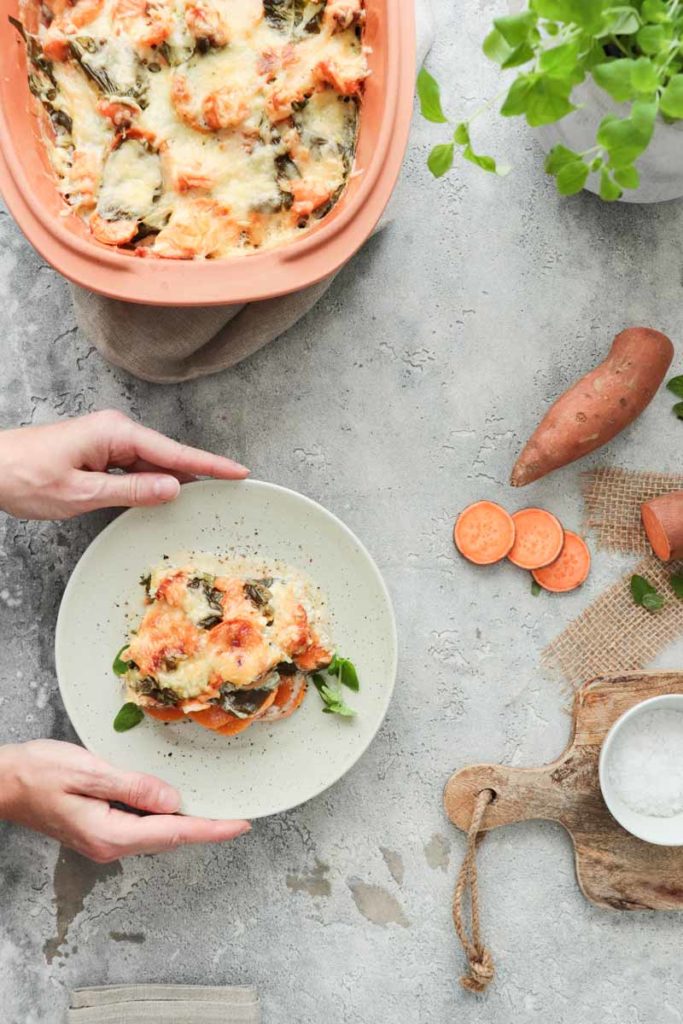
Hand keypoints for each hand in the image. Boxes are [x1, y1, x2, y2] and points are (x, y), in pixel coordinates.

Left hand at [0, 410, 248, 519]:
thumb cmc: (23, 477)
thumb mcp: (80, 493)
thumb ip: (130, 491)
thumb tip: (174, 488)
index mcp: (114, 433)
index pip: (173, 452)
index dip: (209, 465)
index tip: (239, 472)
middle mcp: (115, 431)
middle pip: (168, 455)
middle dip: (200, 472)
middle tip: (233, 488)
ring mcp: (106, 441)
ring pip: (152, 463)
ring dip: (175, 479)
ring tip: (209, 495)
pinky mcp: (98, 453)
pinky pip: (135, 467)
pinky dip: (152, 481)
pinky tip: (166, 494)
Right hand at [0, 740, 249, 860]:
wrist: (2, 782)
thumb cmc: (38, 773)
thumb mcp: (89, 772)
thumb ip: (133, 787)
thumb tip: (173, 801)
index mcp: (110, 834)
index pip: (173, 833)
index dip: (211, 829)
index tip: (241, 825)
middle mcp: (110, 845)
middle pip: (169, 837)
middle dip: (204, 827)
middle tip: (238, 815)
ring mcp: (103, 840)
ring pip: (155, 832)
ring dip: (185, 822)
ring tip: (215, 809)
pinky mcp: (98, 829)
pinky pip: (140, 825)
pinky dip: (163, 816)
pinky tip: (173, 803)